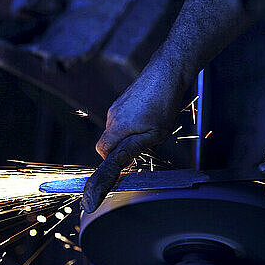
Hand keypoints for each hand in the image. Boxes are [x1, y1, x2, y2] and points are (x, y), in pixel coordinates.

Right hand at [82, 61, 184, 212]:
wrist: (166, 73)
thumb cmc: (162, 103)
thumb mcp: (153, 134)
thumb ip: (132, 151)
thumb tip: (119, 163)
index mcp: (116, 128)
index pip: (102, 154)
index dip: (102, 172)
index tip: (97, 191)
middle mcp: (112, 118)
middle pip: (111, 144)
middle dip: (125, 149)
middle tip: (146, 146)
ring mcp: (117, 107)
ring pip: (120, 131)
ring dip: (132, 136)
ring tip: (154, 127)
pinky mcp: (124, 101)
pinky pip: (125, 120)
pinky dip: (136, 124)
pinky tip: (153, 116)